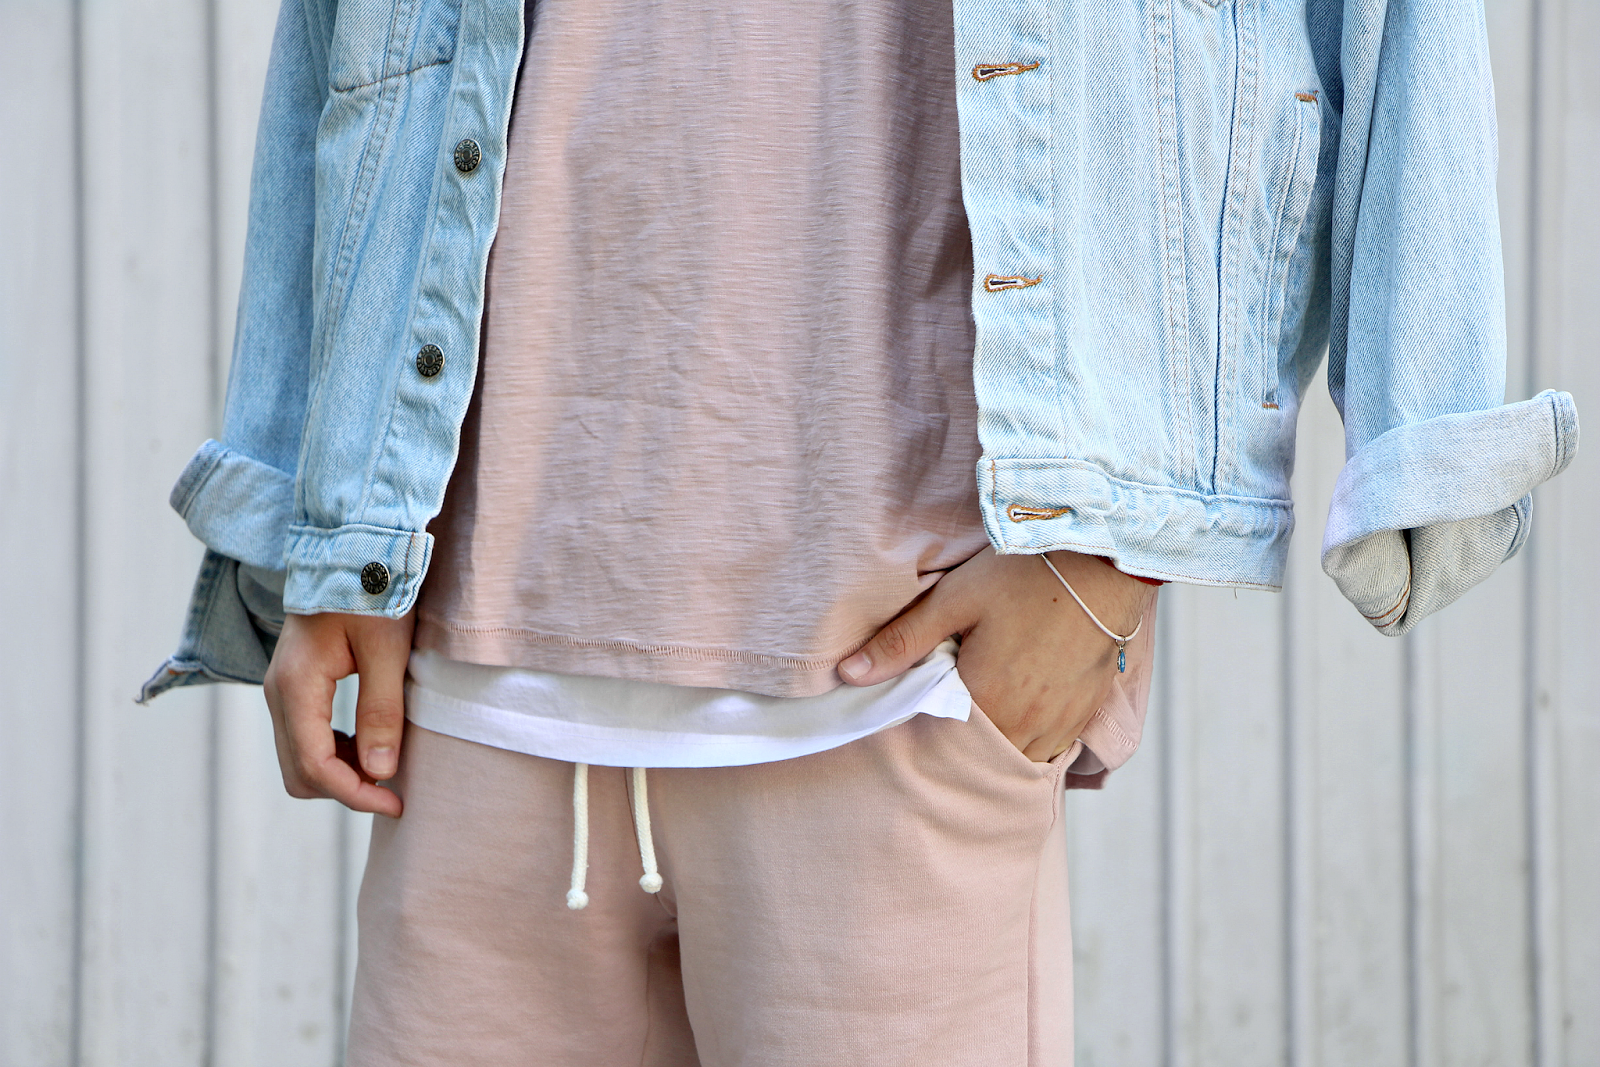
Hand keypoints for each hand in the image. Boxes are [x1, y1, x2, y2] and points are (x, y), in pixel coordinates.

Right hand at [262, 611, 415, 815]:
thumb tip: (379, 773)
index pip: (314, 766)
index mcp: (296, 686)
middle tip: (394, 785)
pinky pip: (305, 736)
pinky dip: (335, 751)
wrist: (351, 547)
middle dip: (344, 788)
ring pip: (299, 758)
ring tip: (388, 761)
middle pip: (299, 771)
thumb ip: (381, 711)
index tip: (396, 802)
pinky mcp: (294, 685)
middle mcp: (278, 692)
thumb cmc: (373, 591)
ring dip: (340, 771)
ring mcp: (282, 688)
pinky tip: (371, 741)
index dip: (355, 794)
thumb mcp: (387, 651)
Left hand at [838, 548, 1153, 760]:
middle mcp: (1026, 725)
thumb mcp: (953, 600)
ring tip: (982, 711)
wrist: (1105, 560)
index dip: (925, 729)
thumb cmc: (1026, 574)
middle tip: (948, 708)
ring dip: (997, 742)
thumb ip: (901, 643)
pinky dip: (1032, 737)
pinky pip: (1052, 747)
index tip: (917, 707)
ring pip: (1018, 755)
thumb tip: (848, 675)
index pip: (941, 742)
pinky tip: (1020, 709)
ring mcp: (1061, 723)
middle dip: (960, 741)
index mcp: (987, 702)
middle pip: (980, 753)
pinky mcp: (1086, 711)